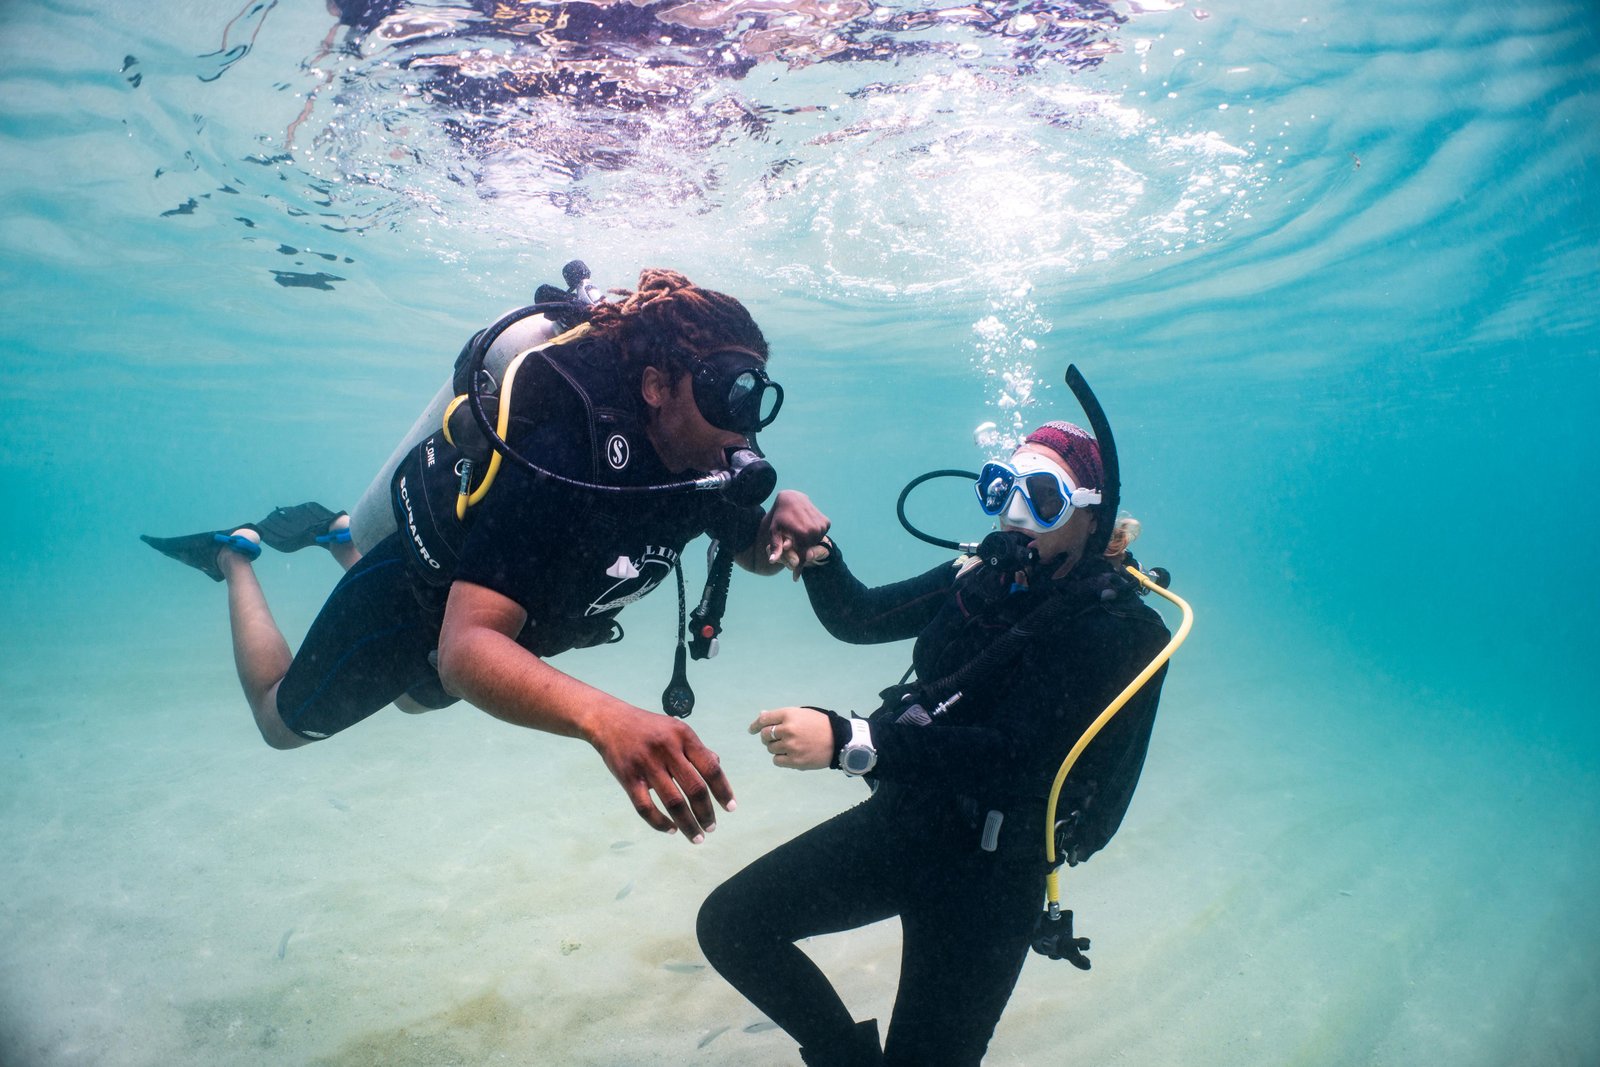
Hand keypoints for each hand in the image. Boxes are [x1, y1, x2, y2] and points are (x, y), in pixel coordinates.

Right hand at [588, 706, 735, 842]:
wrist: (610, 720)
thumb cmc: (649, 727)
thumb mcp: (676, 729)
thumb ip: (697, 749)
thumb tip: (717, 768)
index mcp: (683, 736)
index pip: (710, 768)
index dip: (723, 790)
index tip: (730, 808)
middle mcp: (667, 749)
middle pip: (694, 788)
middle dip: (706, 813)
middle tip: (711, 828)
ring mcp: (646, 764)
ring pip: (673, 802)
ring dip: (688, 824)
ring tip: (696, 836)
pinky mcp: (628, 778)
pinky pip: (646, 807)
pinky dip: (660, 823)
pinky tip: (671, 829)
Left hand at [749, 706, 834, 769]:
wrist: (839, 740)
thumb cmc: (820, 724)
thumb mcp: (801, 714)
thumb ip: (781, 716)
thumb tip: (761, 716)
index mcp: (789, 715)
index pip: (764, 719)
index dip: (755, 725)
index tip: (752, 730)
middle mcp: (787, 729)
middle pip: (765, 735)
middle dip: (767, 737)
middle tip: (775, 739)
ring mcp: (791, 746)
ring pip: (770, 749)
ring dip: (775, 748)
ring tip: (788, 746)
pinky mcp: (795, 760)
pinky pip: (777, 760)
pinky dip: (780, 758)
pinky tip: (789, 755)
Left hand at [760, 490, 831, 576]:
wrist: (792, 498)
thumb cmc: (780, 517)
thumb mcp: (775, 531)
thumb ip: (775, 547)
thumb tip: (772, 561)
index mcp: (802, 534)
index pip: (802, 558)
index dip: (798, 569)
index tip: (794, 578)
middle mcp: (814, 530)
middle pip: (809, 551)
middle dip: (801, 553)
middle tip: (794, 550)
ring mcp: (822, 526)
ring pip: (815, 543)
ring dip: (808, 543)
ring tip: (799, 535)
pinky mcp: (826, 522)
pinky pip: (820, 535)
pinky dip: (814, 535)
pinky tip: (806, 528)